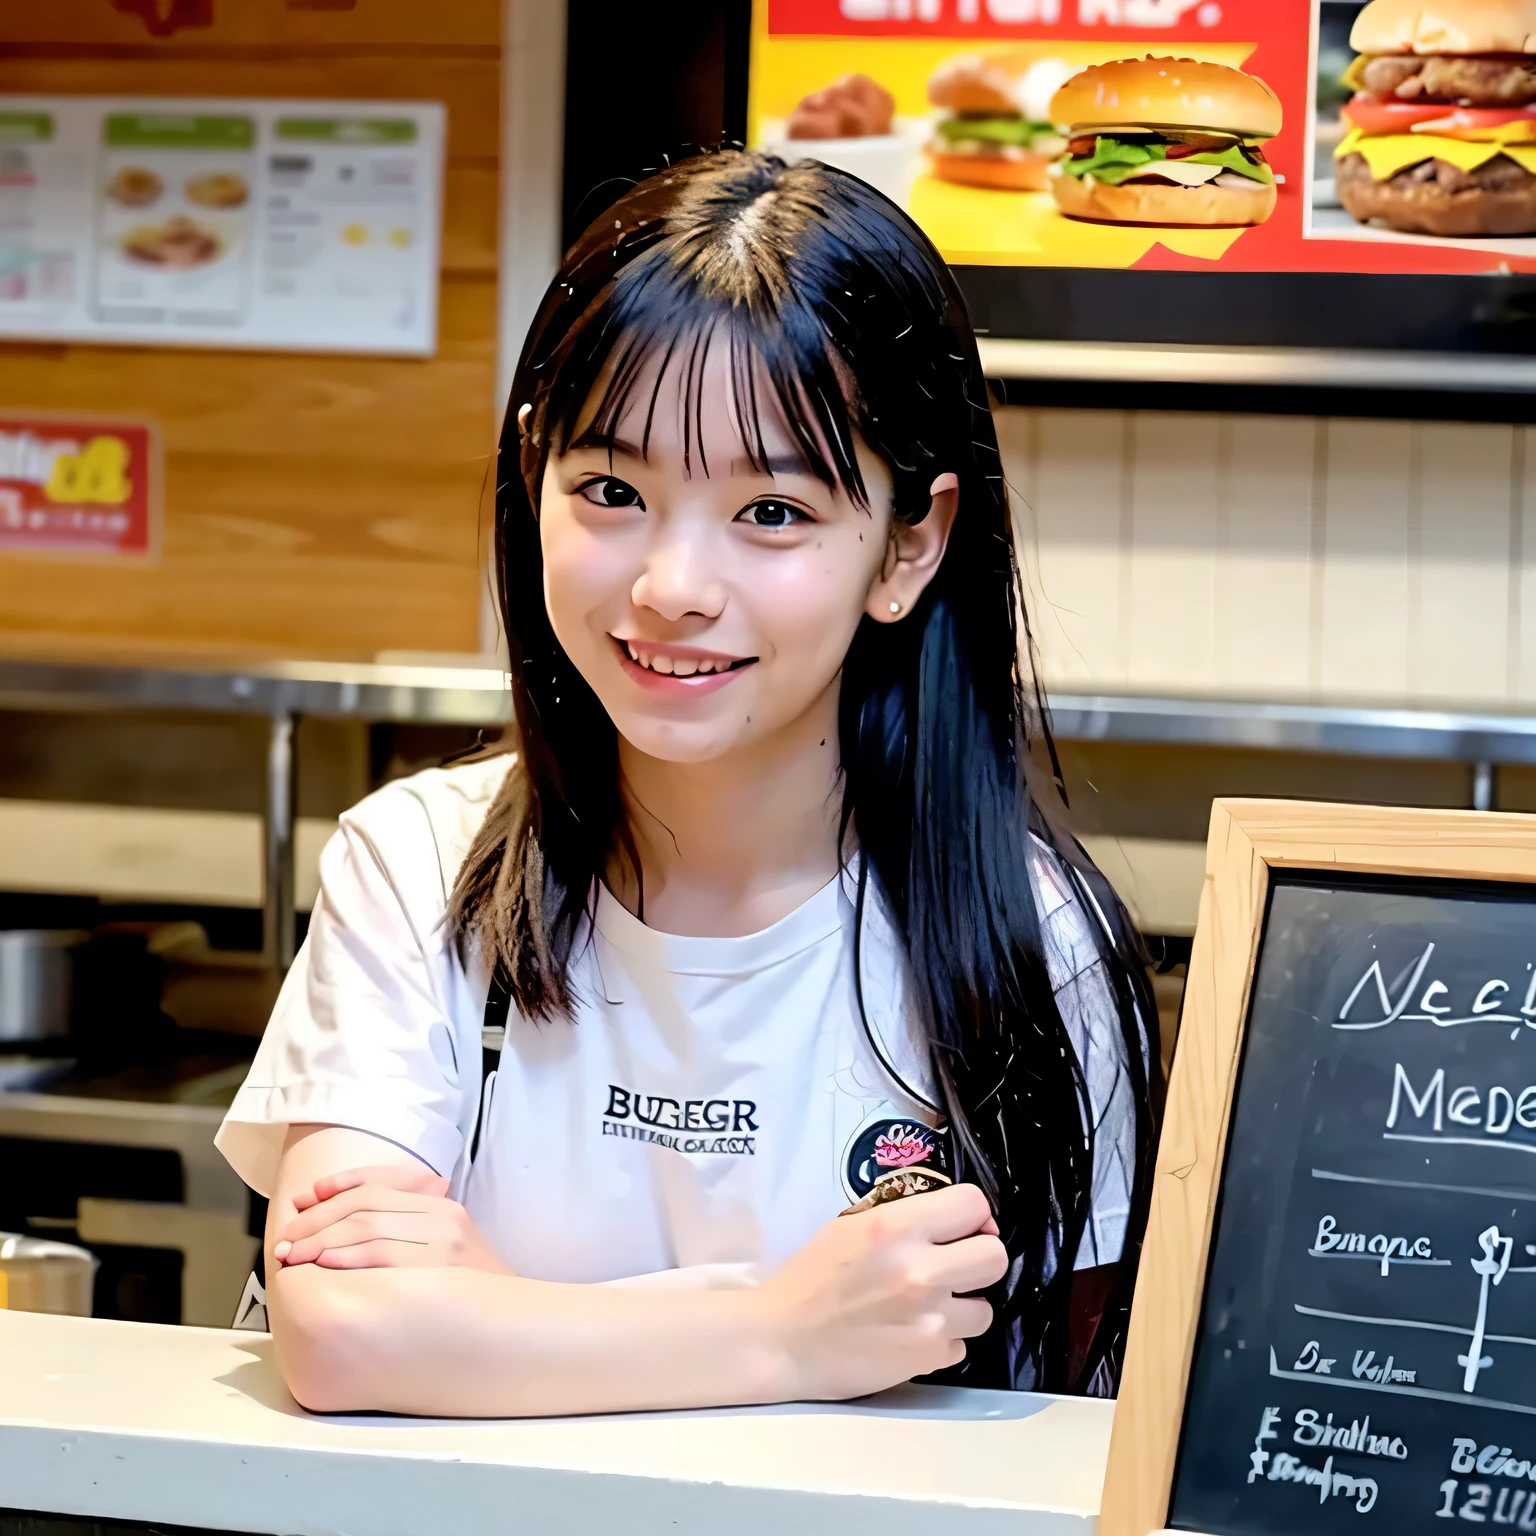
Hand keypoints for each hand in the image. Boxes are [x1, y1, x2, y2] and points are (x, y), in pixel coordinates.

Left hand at [273, 1163, 512, 1274]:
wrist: (514, 1331)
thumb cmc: (471, 1297)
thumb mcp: (445, 1251)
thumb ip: (406, 1229)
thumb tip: (343, 1217)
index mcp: (442, 1206)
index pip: (378, 1183)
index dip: (336, 1187)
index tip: (305, 1200)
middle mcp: (443, 1217)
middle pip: (365, 1204)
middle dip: (317, 1219)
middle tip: (287, 1239)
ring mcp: (443, 1243)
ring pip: (367, 1225)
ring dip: (320, 1238)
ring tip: (293, 1255)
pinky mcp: (438, 1270)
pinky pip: (381, 1255)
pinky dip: (345, 1255)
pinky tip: (322, 1264)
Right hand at [752, 1182, 1006, 1401]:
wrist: (783, 1340)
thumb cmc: (811, 1277)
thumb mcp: (851, 1225)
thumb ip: (903, 1217)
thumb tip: (950, 1219)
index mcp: (897, 1226)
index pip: (974, 1203)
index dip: (971, 1216)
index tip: (959, 1228)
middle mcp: (921, 1269)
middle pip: (996, 1256)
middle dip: (977, 1259)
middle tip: (953, 1267)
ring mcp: (930, 1318)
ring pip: (985, 1308)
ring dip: (963, 1307)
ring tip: (928, 1307)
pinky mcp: (929, 1357)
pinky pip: (961, 1344)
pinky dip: (942, 1341)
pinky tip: (910, 1335)